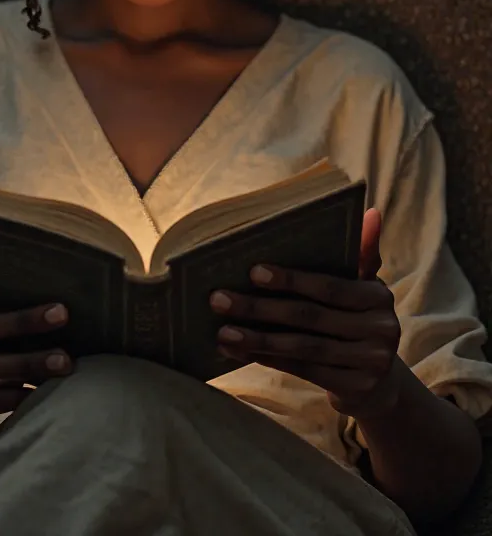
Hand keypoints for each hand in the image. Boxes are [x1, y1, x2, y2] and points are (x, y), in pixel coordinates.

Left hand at [210, 209, 402, 416]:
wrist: (380, 383)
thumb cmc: (358, 321)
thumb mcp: (364, 288)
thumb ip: (363, 253)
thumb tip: (370, 212)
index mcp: (379, 297)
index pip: (329, 286)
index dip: (291, 279)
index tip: (252, 271)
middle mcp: (381, 330)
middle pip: (309, 317)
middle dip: (260, 308)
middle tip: (219, 299)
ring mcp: (370, 363)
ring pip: (302, 347)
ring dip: (257, 338)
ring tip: (223, 331)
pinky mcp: (354, 390)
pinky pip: (302, 370)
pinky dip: (268, 359)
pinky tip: (239, 350)